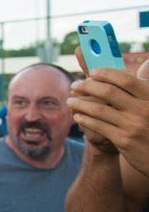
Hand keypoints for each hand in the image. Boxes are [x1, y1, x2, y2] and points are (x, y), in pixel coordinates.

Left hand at [69, 48, 148, 174]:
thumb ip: (136, 89)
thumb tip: (117, 71)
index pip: (126, 80)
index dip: (107, 74)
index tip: (92, 72)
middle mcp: (143, 109)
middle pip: (109, 92)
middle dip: (87, 86)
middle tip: (74, 85)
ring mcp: (133, 125)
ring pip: (99, 110)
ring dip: (80, 103)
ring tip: (70, 101)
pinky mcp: (124, 140)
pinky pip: (98, 126)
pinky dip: (85, 119)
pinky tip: (77, 116)